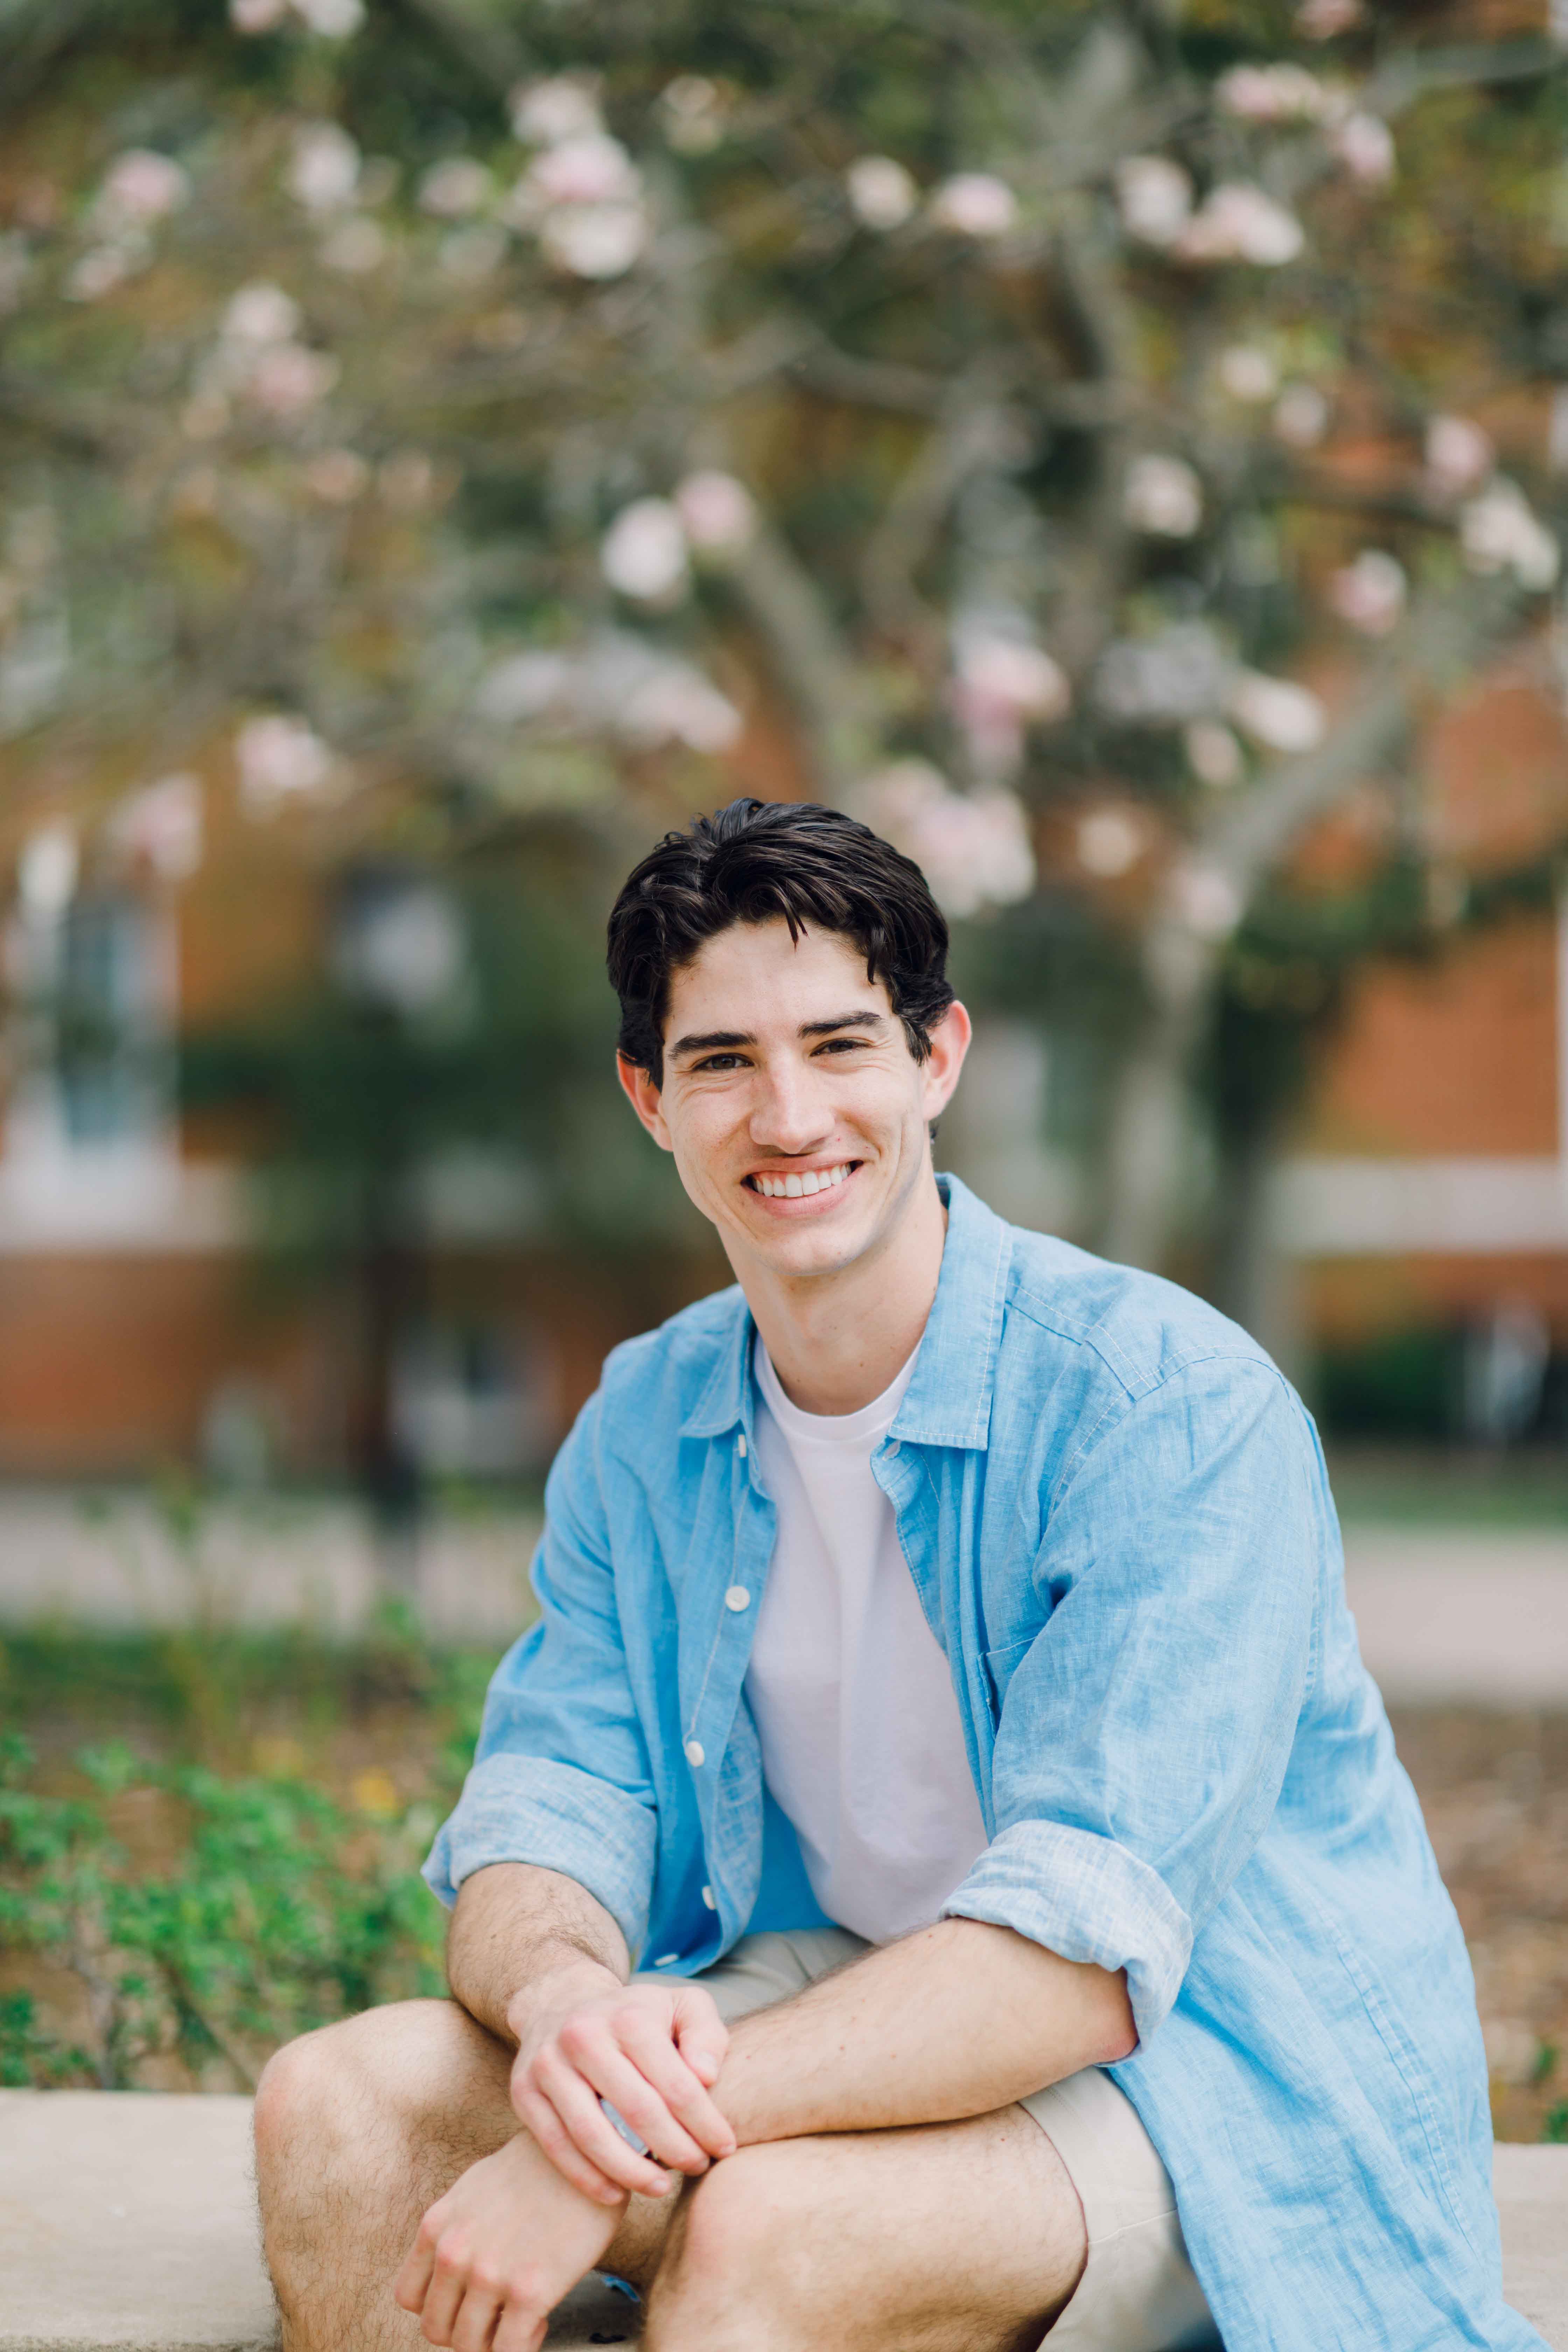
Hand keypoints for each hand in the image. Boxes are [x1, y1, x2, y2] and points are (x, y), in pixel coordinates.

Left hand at [393, 2128, 620, 2351]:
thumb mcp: (474, 2188)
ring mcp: (489, 2275)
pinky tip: (541, 2319)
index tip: (467, 2300)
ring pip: (469, 2346)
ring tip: (522, 2316)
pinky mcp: (529, 2292)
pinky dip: (522, 2347)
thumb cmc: (537, 2166)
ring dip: (494, 2340)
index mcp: (436, 2226)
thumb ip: (455, 2229)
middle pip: (437, 2329)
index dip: (440, 2306)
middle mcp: (453, 2253)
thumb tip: (451, 2266)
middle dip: (466, 2328)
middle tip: (497, 2313)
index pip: (409, 2297)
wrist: (588, 2149)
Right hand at [509, 1971, 734, 2202]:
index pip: (676, 2082)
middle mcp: (583, 2035)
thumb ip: (706, 2035)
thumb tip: (707, 2076)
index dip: (705, 2123)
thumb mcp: (682, 2006)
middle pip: (636, 2111)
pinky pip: (556, 2146)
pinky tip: (617, 2194)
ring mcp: (548, 2064)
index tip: (724, 2147)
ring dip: (632, 2172)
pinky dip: (587, 2178)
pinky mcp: (524, 2091)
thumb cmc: (637, 2016)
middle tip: (698, 2167)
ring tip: (662, 2188)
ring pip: (592, 2134)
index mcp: (628, 2016)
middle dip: (675, 2149)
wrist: (563, 2003)